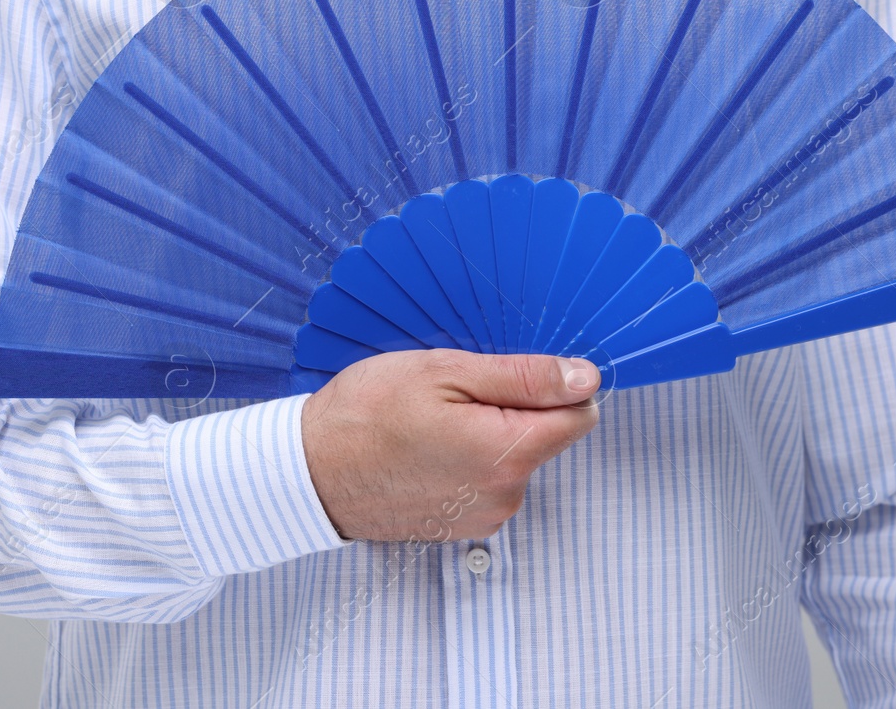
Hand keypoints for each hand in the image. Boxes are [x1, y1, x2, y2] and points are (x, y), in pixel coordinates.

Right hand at [299, 348, 600, 541]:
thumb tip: (585, 378)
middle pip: (547, 436)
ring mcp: (484, 516)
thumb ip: (523, 377)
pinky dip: (468, 459)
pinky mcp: (463, 526)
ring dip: (489, 432)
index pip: (580, 415)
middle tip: (456, 391)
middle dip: (515, 406)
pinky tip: (426, 446)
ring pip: (516, 457)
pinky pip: (488, 480)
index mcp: (508, 454)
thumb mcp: (445, 373)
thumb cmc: (366, 416)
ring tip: (433, 419)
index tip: (514, 370)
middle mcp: (505, 496)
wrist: (309, 472)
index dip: (556, 384)